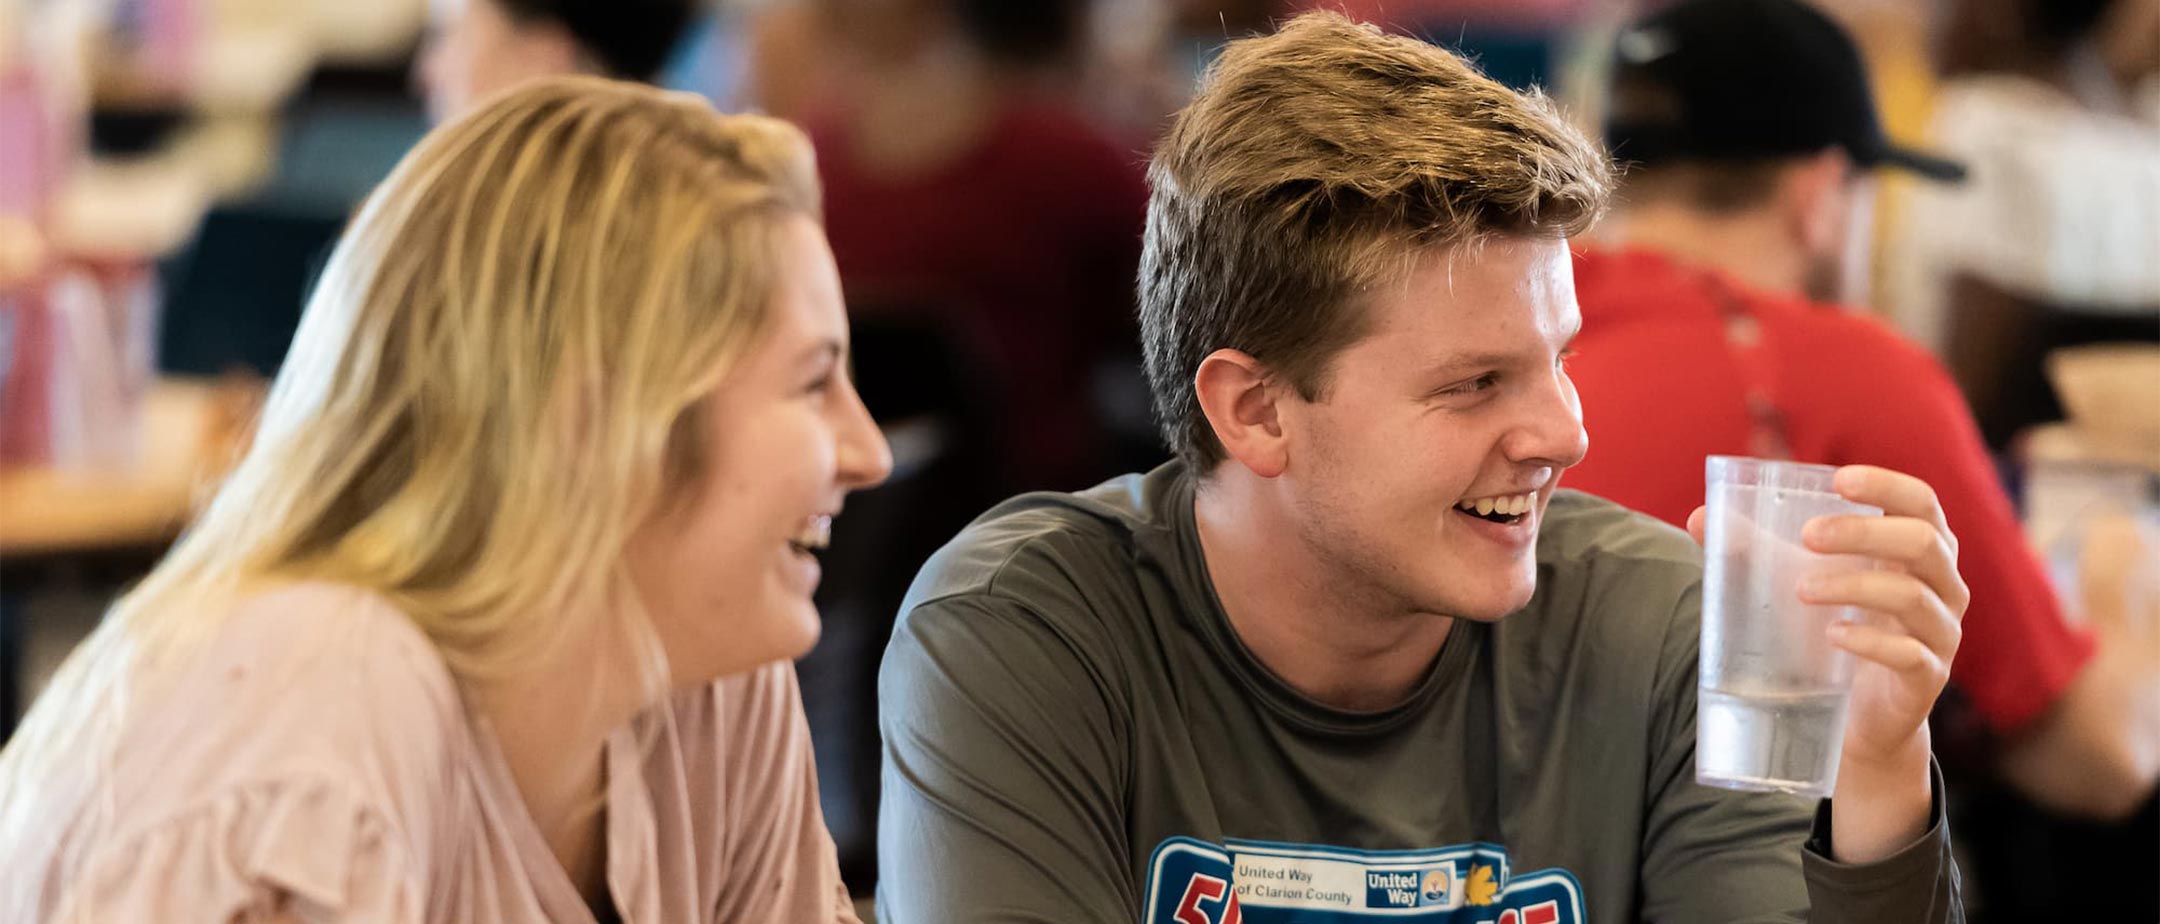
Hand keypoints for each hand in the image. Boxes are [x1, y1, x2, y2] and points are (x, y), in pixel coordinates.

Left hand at [1688, 465, 1966, 860]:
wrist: (1855, 717)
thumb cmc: (1831, 628)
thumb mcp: (1796, 581)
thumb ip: (1755, 548)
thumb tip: (1698, 518)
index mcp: (1918, 549)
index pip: (1921, 502)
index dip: (1887, 484)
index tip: (1839, 479)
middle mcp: (1942, 585)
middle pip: (1920, 541)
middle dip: (1862, 532)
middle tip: (1806, 536)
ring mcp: (1940, 633)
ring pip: (1911, 595)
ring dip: (1852, 585)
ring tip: (1801, 590)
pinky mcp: (1927, 678)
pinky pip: (1909, 654)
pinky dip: (1869, 640)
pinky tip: (1832, 635)